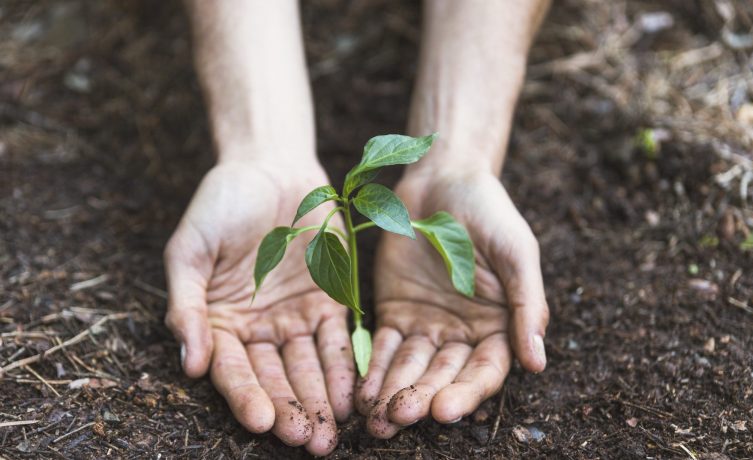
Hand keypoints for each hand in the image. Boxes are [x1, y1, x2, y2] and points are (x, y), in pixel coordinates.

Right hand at [163, 160, 353, 455]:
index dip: (246, 396)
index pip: (234, 369)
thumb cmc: (221, 203)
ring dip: (319, 400)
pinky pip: (339, 339)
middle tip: (306, 441)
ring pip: (309, 367)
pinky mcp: (331, 300)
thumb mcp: (190, 249)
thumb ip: (187, 305)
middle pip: (275, 378)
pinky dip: (345, 366)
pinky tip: (352, 394)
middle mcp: (259, 328)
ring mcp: (296, 316)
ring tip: (330, 432)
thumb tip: (191, 364)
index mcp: (220, 322)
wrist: (270, 164)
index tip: (261, 421)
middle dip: (290, 410)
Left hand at [356, 169, 548, 437]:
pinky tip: (361, 390)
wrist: (443, 178)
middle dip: (423, 398)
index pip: (485, 370)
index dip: (466, 392)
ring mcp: (427, 324)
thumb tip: (538, 364)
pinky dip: (374, 368)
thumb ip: (528, 306)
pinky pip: (384, 346)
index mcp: (499, 325)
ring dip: (394, 392)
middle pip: (443, 375)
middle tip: (400, 417)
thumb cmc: (489, 212)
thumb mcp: (517, 253)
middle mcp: (463, 333)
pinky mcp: (395, 312)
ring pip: (411, 368)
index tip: (444, 409)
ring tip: (376, 418)